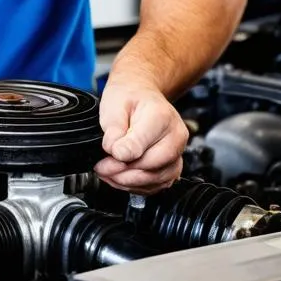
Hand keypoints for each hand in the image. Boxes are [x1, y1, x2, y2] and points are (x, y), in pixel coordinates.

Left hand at [93, 79, 187, 193]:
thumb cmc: (128, 97)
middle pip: (153, 165)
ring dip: (128, 182)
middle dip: (123, 172)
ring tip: (108, 173)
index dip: (123, 153)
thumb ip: (115, 128)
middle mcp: (175, 136)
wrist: (140, 94)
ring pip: (157, 179)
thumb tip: (116, 152)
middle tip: (102, 167)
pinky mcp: (173, 165)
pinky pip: (158, 184)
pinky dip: (137, 186)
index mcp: (161, 116)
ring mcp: (177, 152)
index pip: (142, 143)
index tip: (110, 153)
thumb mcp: (114, 104)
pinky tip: (120, 178)